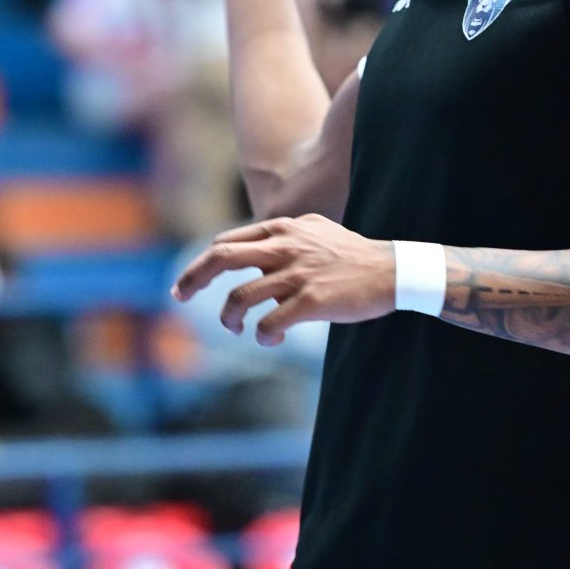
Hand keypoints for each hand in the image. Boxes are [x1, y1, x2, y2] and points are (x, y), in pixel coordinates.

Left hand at [171, 214, 395, 343]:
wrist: (391, 270)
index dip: (200, 263)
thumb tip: (254, 251)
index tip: (186, 285)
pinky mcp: (311, 301)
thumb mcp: (314, 231)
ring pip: (241, 299)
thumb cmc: (351, 255)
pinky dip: (263, 335)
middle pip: (221, 258)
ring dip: (229, 319)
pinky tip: (272, 338)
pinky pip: (269, 323)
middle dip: (193, 279)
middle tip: (178, 297)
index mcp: (283, 229)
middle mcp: (285, 247)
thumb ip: (283, 236)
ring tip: (237, 329)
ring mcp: (297, 274)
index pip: (227, 242)